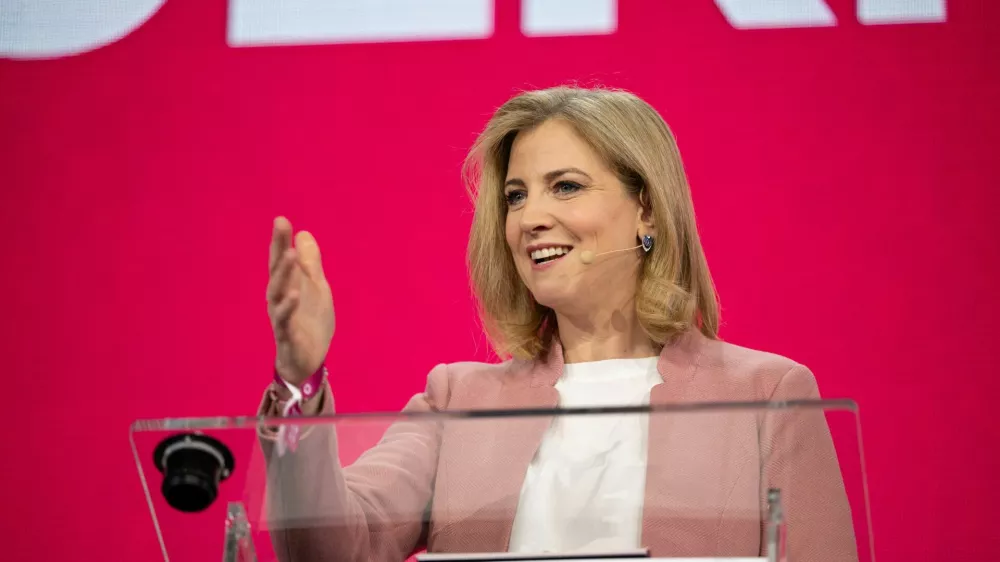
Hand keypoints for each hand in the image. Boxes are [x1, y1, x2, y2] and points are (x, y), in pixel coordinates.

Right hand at [266, 216, 334, 385]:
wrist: (309, 358)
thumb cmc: (310, 321)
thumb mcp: (316, 287)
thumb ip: (310, 263)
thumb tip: (304, 233)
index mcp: (286, 285)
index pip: (281, 259)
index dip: (280, 240)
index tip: (281, 219)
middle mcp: (279, 298)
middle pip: (276, 270)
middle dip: (278, 248)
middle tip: (281, 226)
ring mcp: (281, 316)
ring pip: (277, 293)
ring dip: (283, 274)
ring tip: (289, 256)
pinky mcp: (287, 335)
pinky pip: (285, 320)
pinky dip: (288, 307)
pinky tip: (294, 294)